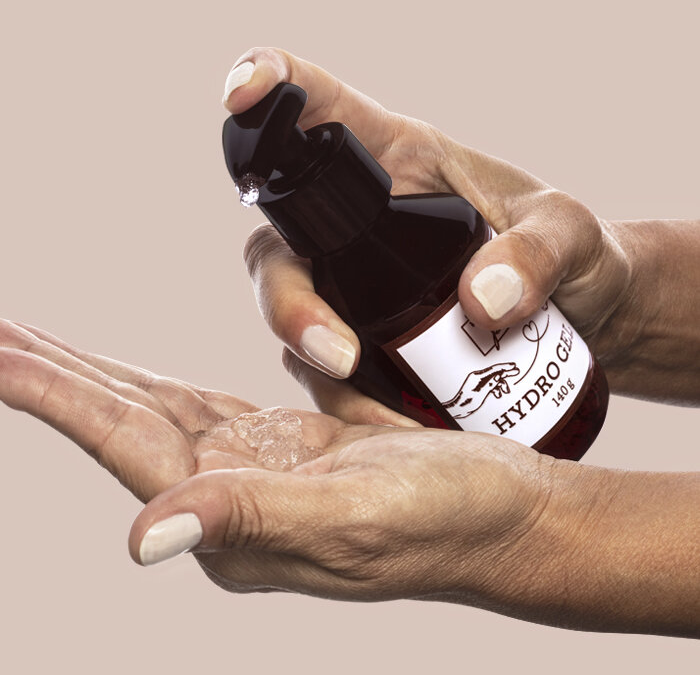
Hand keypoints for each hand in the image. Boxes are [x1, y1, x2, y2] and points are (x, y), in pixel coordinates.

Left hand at [0, 319, 545, 595]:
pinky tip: (135, 377)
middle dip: (53, 376)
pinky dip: (165, 386)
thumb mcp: (356, 515)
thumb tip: (145, 538)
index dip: (54, 396)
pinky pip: (211, 409)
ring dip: (97, 376)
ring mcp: (262, 471)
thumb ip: (253, 520)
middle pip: (126, 423)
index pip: (124, 444)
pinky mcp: (294, 449)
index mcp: (237, 516)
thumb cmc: (449, 520)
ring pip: (160, 411)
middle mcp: (236, 496)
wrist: (505, 515)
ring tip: (38, 345)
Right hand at [223, 48, 632, 424]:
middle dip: (288, 303)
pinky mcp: (361, 339)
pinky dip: (350, 403)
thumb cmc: (573, 255)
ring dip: (322, 370)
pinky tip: (398, 427)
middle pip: (276, 250)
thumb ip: (540, 253)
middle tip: (341, 357)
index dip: (265, 85)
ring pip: (292, 320)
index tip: (243, 96)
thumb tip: (481, 299)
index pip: (315, 105)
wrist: (583, 317)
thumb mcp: (571, 238)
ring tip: (390, 417)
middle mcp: (353, 222)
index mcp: (394, 158)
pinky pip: (327, 373)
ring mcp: (350, 286)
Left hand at [442, 362, 519, 416]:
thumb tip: (500, 375)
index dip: (505, 367)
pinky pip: (490, 384)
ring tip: (506, 391)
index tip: (513, 366)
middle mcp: (478, 377)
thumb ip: (491, 383)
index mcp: (477, 376)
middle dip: (506, 373)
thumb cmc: (467, 402)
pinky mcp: (479, 387)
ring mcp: (478, 382)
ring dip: (501, 384)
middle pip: (495, 372)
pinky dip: (496, 388)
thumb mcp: (482, 392)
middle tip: (516, 371)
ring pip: (494, 379)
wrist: (458, 408)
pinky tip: (498, 394)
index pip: (494, 369)